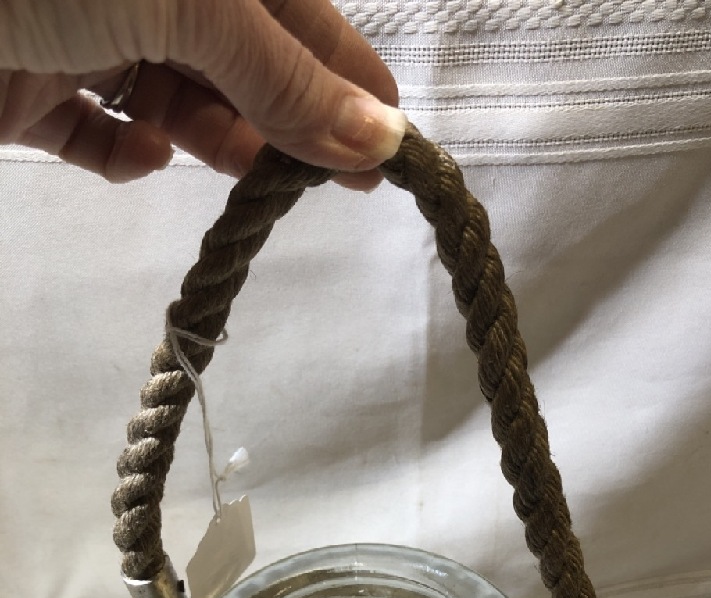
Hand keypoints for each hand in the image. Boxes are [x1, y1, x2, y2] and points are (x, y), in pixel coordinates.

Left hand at [0, 0, 404, 185]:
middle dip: (283, 122)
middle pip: (241, 64)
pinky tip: (138, 152)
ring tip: (239, 176)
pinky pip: (96, 129)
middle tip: (324, 187)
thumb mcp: (192, 2)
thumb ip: (285, 76)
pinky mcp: (29, 88)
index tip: (395, 155)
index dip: (351, 85)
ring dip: (211, 139)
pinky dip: (122, 151)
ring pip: (175, 100)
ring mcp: (84, 31)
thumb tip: (382, 141)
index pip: (301, 19)